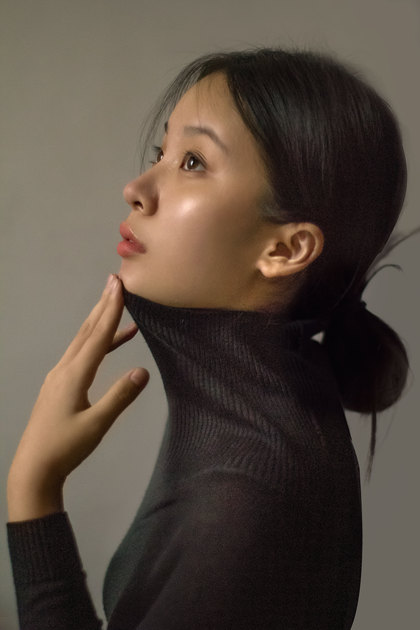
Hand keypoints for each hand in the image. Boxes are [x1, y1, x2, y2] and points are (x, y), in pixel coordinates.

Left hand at [7, 274, 148, 520]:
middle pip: (87, 331)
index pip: (97, 336)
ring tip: (116, 306)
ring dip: (99, 322)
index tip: (119, 286)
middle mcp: (64, 369)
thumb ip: (119, 397)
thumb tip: (143, 371)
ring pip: (81, 341)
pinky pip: (79, 354)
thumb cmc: (65, 447)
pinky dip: (96, 344)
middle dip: (103, 306)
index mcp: (73, 375)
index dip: (111, 310)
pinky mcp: (58, 385)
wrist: (34, 468)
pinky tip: (108, 346)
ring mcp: (58, 376)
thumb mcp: (96, 425)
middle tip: (114, 281)